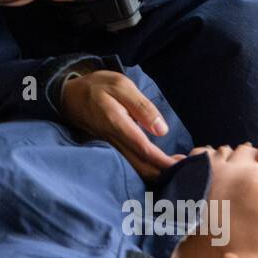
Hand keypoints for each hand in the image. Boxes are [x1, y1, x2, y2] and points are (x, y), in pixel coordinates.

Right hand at [60, 70, 181, 179]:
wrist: (68, 95)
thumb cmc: (97, 86)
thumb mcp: (121, 85)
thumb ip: (141, 106)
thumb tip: (161, 130)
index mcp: (118, 124)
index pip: (145, 150)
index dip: (165, 161)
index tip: (185, 165)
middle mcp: (114, 140)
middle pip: (142, 166)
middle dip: (165, 171)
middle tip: (189, 170)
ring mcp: (111, 146)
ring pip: (136, 167)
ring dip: (157, 171)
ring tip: (179, 168)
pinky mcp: (111, 147)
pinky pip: (130, 163)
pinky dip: (147, 167)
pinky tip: (160, 164)